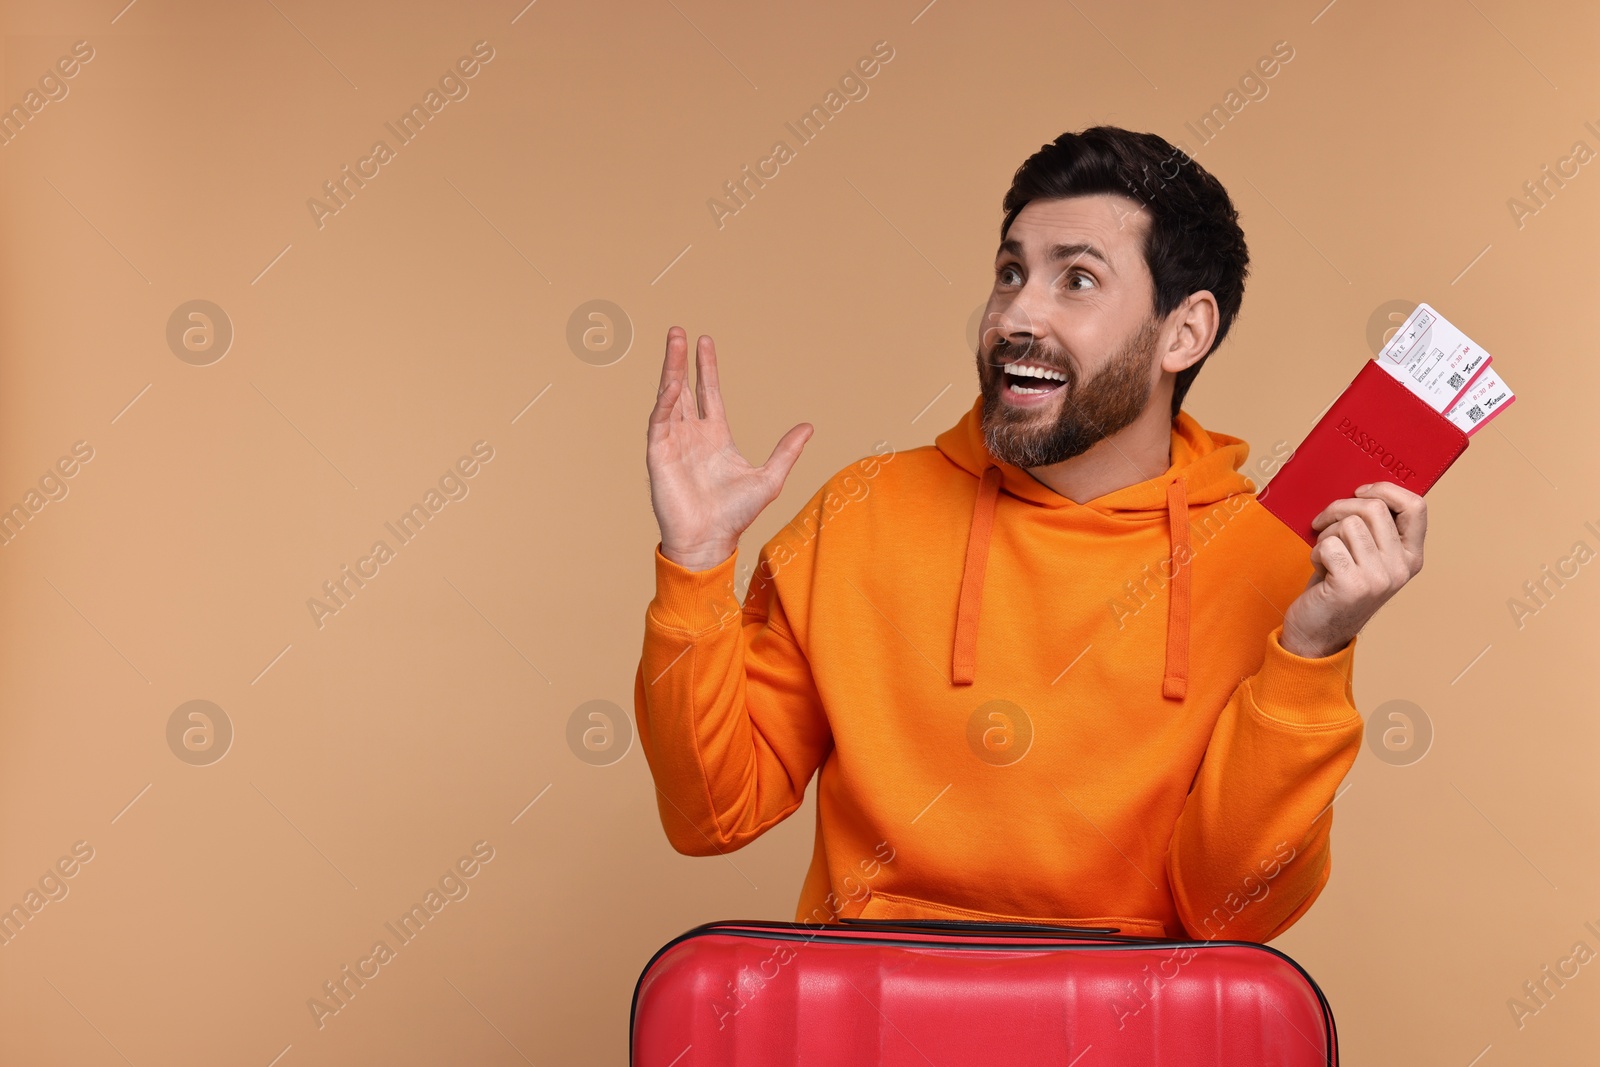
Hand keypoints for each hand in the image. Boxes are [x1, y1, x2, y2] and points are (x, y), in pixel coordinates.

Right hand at [647, 327, 812, 570]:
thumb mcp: (770, 478)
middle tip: (680, 331)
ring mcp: (673, 443)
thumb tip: (810, 427)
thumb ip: (787, 451)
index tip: (705, 342)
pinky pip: (660, 421)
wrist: (709, 540)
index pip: (708, 393)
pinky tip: (671, 383)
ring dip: (670, 370)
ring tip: (674, 342)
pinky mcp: (658, 455)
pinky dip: (664, 401)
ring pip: (669, 397)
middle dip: (682, 360)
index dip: (707, 368)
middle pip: (685, 388)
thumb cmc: (735, 515)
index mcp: (716, 437)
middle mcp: (692, 435)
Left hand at [1280, 482, 1426, 657]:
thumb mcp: (1367, 558)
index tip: (1360, 491)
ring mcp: (1379, 578)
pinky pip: (1329, 544)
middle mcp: (1401, 568)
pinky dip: (1316, 552)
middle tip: (1323, 522)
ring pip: (1348, 524)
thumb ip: (1375, 530)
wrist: (1318, 633)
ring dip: (1326, 535)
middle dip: (1339, 508)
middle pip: (1373, 508)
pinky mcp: (1353, 585)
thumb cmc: (1337, 587)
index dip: (1386, 489)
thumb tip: (1363, 490)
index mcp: (1410, 557)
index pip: (1416, 507)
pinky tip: (1320, 569)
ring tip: (1326, 555)